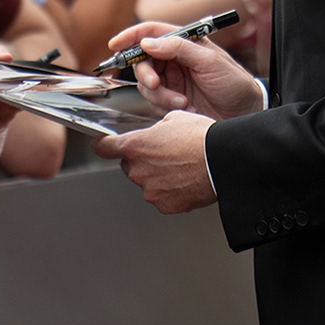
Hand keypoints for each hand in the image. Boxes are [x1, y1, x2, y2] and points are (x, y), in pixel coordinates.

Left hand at [93, 109, 215, 212]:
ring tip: (180, 167)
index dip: (103, 144)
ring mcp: (150, 191)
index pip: (104, 148)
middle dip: (142, 160)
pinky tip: (185, 180)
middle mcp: (138, 170)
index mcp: (136, 146)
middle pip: (129, 165)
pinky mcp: (165, 205)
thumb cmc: (202, 138)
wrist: (222, 160)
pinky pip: (161, 197)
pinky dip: (170, 191)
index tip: (102, 145)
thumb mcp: (174, 119)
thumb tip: (155, 134)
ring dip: (157, 176)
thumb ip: (155, 129)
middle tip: (164, 153)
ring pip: (146, 182)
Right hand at [108, 20, 263, 119]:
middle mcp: (175, 60)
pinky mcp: (171, 100)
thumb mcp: (210, 62)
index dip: (131, 37)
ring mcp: (172, 80)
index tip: (115, 44)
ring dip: (160, 95)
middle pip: (143, 61)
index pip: (152, 33)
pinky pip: (153, 101)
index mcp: (185, 43)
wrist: (244, 115)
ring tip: (182, 102)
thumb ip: (179, 49)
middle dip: (145, 74)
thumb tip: (149, 43)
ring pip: (146, 84)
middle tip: (155, 84)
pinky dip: (164, 106)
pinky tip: (185, 108)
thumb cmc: (234, 83)